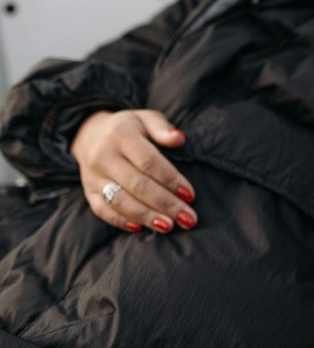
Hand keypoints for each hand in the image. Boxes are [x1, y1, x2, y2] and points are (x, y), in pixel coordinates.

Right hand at [70, 110, 196, 233]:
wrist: (90, 134)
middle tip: (188, 219)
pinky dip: (121, 221)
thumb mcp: (146, 119)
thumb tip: (180, 138)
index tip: (190, 195)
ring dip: (146, 216)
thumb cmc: (130, 129)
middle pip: (137, 185)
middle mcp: (103, 156)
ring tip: (169, 226)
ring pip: (119, 201)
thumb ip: (162, 128)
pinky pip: (102, 210)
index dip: (170, 180)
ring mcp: (93, 176)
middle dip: (165, 204)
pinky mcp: (89, 191)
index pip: (148, 162)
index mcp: (120, 135)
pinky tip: (141, 228)